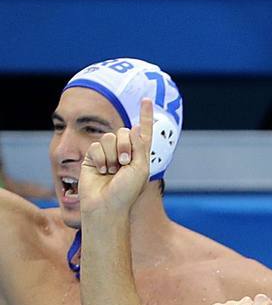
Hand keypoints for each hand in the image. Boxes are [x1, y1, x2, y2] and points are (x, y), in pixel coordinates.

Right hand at [79, 98, 152, 218]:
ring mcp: (108, 154)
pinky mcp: (93, 157)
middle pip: (124, 131)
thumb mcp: (140, 168)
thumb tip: (135, 127)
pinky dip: (100, 158)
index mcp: (140, 155)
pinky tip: (101, 171)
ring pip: (108, 137)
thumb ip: (138, 146)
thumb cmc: (127, 191)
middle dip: (125, 145)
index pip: (143, 132)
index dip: (145, 115)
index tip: (146, 99)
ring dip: (112, 154)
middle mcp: (124, 152)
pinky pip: (96, 146)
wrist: (106, 204)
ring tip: (112, 171)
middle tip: (124, 163)